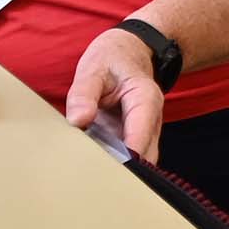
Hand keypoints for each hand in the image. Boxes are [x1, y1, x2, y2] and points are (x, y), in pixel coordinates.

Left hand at [65, 28, 164, 161]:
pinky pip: (125, 154)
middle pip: (143, 155)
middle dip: (121, 168)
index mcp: (145, 100)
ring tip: (88, 173)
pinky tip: (90, 163)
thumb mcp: (93, 68)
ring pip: (137, 159)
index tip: (105, 169)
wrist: (127, 51)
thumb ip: (83, 94)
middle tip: (91, 177)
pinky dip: (111, 160)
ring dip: (116, 166)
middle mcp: (150, 119)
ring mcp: (143, 130)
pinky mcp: (132, 136)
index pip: (140, 136)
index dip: (126, 157)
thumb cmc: (111, 58)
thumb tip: (78, 121)